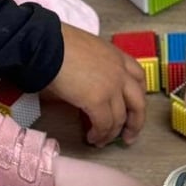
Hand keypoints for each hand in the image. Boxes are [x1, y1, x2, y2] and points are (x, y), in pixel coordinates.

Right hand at [43, 23, 146, 146]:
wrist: (47, 45)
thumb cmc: (58, 44)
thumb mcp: (85, 52)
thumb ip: (94, 68)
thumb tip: (85, 86)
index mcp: (116, 56)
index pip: (139, 77)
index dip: (138, 95)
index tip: (134, 108)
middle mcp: (119, 72)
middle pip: (138, 102)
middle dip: (136, 122)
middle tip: (129, 136)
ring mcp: (111, 87)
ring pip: (120, 118)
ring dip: (112, 133)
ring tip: (102, 141)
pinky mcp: (98, 101)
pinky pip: (104, 124)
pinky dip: (100, 134)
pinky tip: (92, 138)